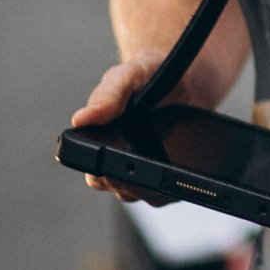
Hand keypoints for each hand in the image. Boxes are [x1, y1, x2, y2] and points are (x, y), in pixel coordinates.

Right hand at [72, 52, 173, 205]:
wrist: (187, 76)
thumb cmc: (149, 74)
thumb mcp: (129, 76)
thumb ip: (108, 94)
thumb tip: (81, 119)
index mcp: (100, 139)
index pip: (95, 173)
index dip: (103, 175)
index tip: (117, 167)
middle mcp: (120, 159)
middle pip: (121, 190)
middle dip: (133, 184)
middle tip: (148, 170)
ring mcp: (147, 168)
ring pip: (146, 195)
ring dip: (156, 189)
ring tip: (169, 173)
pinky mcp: (171, 172)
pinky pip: (171, 190)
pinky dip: (178, 186)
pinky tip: (189, 177)